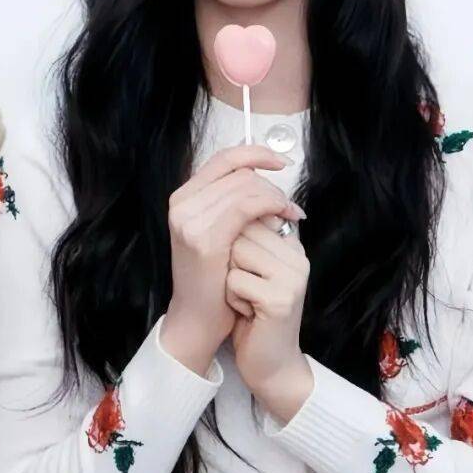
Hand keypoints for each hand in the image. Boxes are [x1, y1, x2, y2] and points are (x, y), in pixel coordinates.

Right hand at [161, 143, 304, 375]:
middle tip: (290, 206)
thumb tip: (266, 182)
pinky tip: (283, 220)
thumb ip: (231, 204)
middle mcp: (182, 203)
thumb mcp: (216, 233)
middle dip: (272, 184)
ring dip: (276, 197)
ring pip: (246, 187)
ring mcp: (190, 220)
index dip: (256, 153)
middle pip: (239, 172)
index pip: (223, 158)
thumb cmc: (212, 279)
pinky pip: (246, 207)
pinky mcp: (206, 238)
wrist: (196, 318)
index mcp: (183, 197)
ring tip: (290, 215)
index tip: (281, 161)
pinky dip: (271, 207)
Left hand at [227, 218, 313, 422]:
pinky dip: (231, 297)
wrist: (270, 363)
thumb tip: (229, 200)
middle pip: (240, 230)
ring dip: (229, 277)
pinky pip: (235, 278)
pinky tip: (247, 312)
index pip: (249, 212)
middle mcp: (298, 256)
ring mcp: (292, 277)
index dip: (231, 242)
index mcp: (292, 244)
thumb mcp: (252, 267)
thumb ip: (249, 236)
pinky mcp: (280, 298)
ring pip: (235, 251)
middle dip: (228, 258)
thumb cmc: (253, 312)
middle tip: (245, 288)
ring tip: (246, 298)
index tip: (245, 271)